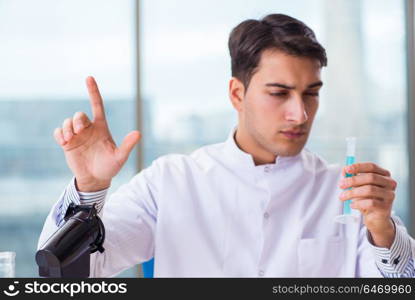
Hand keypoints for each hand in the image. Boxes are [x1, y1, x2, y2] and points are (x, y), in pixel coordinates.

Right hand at [53, 76, 140, 191]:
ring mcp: (77, 136)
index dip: (93, 91)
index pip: (97, 105)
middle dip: (77, 120)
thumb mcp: (120, 157)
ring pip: (67, 122)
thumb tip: (138, 133)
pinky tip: (65, 142)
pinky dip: (60, 134)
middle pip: (79, 115)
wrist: (96, 179)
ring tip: (70, 139)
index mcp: (101, 127)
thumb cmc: (110, 167)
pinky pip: (58, 132)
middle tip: (79, 130)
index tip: (89, 78)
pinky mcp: (67, 143)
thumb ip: (127, 145)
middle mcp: (88, 129)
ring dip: (67, 128)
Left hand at [338, 162, 396, 247]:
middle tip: (341, 185)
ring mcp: (389, 195)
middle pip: (370, 178)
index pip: (372, 167)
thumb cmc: (368, 199)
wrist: (376, 218)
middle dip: (353, 180)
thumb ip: (353, 177)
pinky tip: (352, 205)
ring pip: (369, 190)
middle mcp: (390, 184)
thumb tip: (344, 171)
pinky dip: (358, 203)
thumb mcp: (360, 187)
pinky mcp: (386, 207)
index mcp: (384, 175)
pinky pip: (370, 203)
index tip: (346, 170)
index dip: (358, 167)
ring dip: (352, 193)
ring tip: (343, 197)